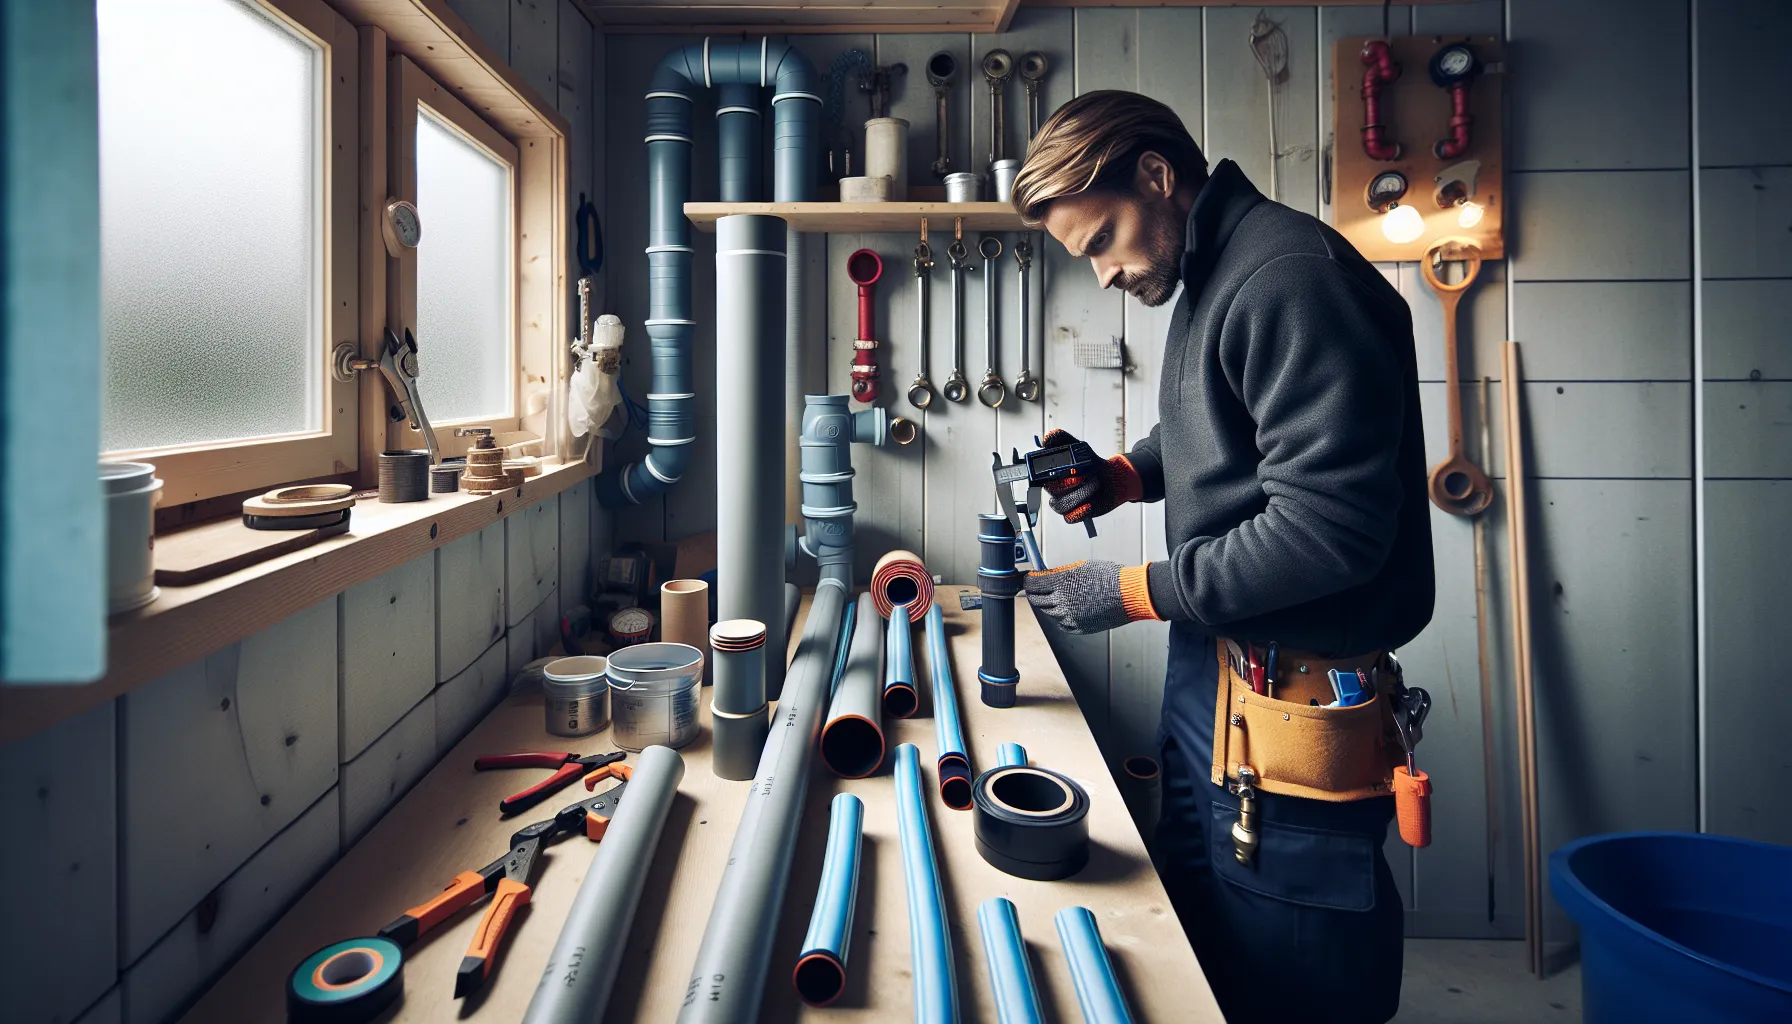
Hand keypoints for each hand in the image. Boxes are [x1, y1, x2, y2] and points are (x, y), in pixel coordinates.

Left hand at [1023, 559, 1161, 634]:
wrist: (1129, 594)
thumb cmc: (1110, 577)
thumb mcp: (1081, 567)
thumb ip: (1060, 573)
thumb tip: (1046, 575)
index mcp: (1062, 582)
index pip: (1033, 584)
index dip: (1028, 581)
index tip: (1029, 579)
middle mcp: (1063, 600)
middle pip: (1037, 600)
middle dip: (1035, 594)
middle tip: (1037, 589)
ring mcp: (1070, 616)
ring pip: (1049, 613)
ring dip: (1049, 605)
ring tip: (1057, 598)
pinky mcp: (1078, 627)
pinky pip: (1062, 624)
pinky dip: (1061, 617)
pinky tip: (1068, 609)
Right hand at [1038, 429, 1144, 523]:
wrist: (1111, 478)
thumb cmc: (1092, 464)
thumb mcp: (1078, 448)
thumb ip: (1062, 440)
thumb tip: (1046, 439)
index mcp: (1050, 474)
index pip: (1040, 476)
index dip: (1050, 473)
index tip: (1064, 468)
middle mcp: (1055, 490)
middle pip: (1052, 490)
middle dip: (1069, 482)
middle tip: (1084, 475)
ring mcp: (1064, 503)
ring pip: (1061, 505)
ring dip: (1079, 494)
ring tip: (1095, 484)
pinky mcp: (1075, 514)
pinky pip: (1070, 517)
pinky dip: (1079, 512)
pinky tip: (1089, 505)